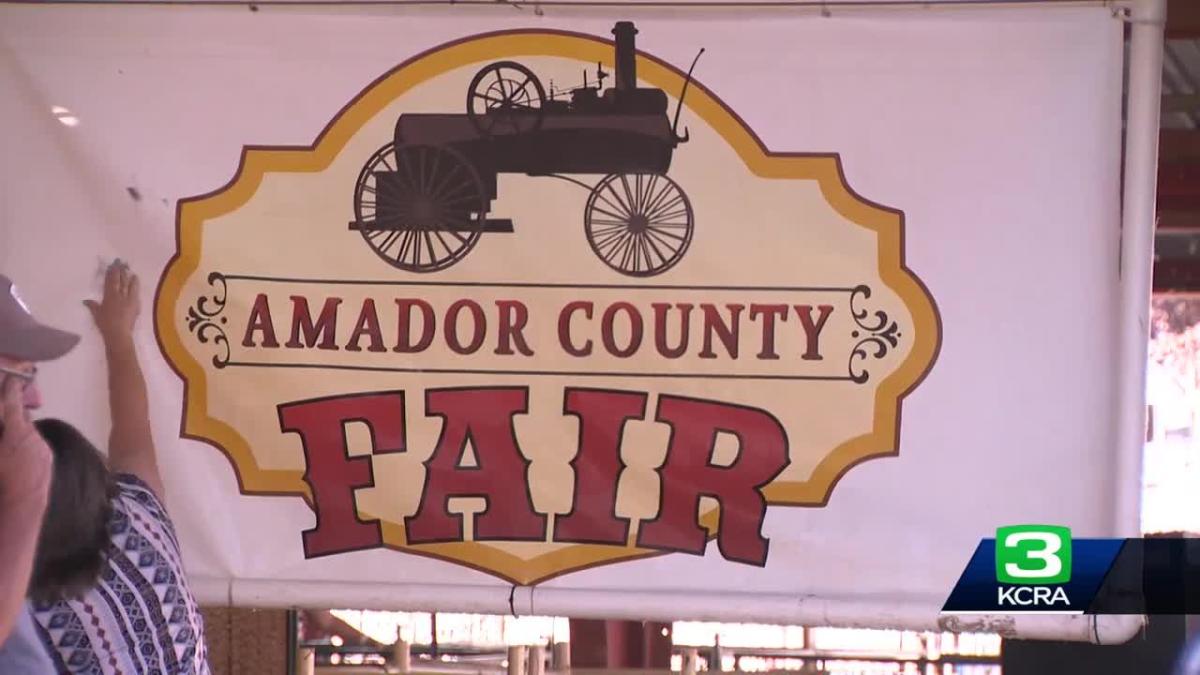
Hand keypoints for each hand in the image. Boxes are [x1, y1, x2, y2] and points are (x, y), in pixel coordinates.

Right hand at [0, 375, 50, 505]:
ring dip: (19, 432)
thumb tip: (5, 427)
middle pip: (23, 417)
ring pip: (29, 432)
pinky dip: (26, 445)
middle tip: (5, 414)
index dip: (11, 389)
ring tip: (8, 440)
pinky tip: (17, 455)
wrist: (24, 504)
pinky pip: (35, 446)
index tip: (12, 377)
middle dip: (13, 413)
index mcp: (17, 432)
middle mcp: (33, 436)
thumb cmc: (3, 477)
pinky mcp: (47, 460)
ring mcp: (43, 448)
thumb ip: (3, 432)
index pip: (13, 403)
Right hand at [85, 260, 140, 346]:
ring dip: (131, 278)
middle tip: (122, 263)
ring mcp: (130, 300)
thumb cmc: (105, 323)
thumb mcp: (97, 314)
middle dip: (122, 271)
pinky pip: (136, 294)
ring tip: (132, 272)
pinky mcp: (136, 306)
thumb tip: (85, 300)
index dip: (112, 272)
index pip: (111, 281)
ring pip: (131, 286)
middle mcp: (120, 296)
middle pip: (122, 281)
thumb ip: (92, 306)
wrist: (118, 333)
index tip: (113, 265)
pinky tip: (136, 285)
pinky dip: (136, 288)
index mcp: (110, 296)